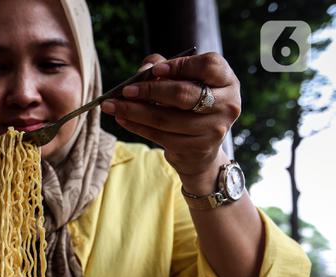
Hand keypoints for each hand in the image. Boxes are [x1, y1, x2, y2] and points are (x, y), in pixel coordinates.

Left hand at [101, 52, 240, 192]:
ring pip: (166, 118)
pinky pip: (160, 136)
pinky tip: (121, 119)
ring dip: (134, 111)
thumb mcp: (183, 82)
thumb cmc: (188, 105)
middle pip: (184, 94)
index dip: (181, 66)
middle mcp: (227, 105)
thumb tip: (144, 69)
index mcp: (227, 81)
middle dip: (150, 91)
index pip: (208, 66)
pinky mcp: (197, 148)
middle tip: (124, 90)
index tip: (155, 70)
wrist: (201, 148)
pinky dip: (137, 126)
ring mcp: (214, 129)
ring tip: (112, 105)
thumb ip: (163, 68)